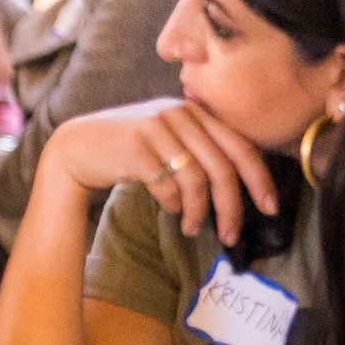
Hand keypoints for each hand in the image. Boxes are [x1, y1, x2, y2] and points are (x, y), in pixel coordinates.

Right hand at [42, 97, 277, 245]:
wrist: (74, 147)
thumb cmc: (126, 148)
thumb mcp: (166, 136)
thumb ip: (198, 145)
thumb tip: (239, 182)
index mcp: (192, 111)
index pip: (239, 145)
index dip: (260, 179)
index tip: (270, 207)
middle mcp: (178, 114)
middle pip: (221, 167)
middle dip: (231, 206)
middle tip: (231, 233)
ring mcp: (155, 129)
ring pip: (196, 179)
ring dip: (198, 211)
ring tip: (191, 228)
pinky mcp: (136, 149)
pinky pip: (168, 185)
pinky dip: (173, 204)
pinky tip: (169, 210)